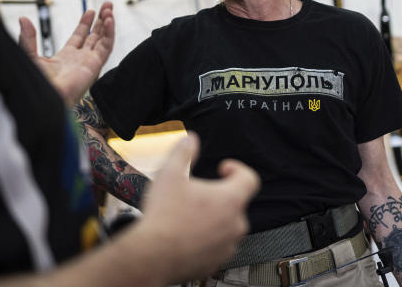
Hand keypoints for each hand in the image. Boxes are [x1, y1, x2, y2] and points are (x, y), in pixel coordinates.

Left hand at [18, 2, 114, 104]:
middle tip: (107, 5)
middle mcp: (79, 59)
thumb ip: (28, 38)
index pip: (79, 37)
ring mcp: (89, 62)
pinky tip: (109, 20)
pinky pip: (106, 46)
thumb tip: (23, 19)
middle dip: (101, 20)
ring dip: (107, 24)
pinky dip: (109, 33)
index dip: (85, 23)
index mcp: (65, 57)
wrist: (46, 98)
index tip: (90, 11)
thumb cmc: (37, 83)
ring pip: (102, 39)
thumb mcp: (29, 56)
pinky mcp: (95, 65)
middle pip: (94, 36)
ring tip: (109, 9)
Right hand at [137, 134, 258, 282]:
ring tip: (187, 216)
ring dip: (213, 218)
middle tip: (195, 194)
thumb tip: (191, 139)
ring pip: (225, 226)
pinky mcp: (216, 263)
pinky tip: (185, 235)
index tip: (223, 168)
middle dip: (218, 195)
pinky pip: (216, 245)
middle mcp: (235, 224)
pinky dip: (206, 239)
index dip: (237, 169)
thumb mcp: (170, 174)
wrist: (152, 256)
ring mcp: (227, 246)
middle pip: (235, 203)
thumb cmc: (163, 216)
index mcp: (230, 200)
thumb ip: (184, 152)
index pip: (250, 179)